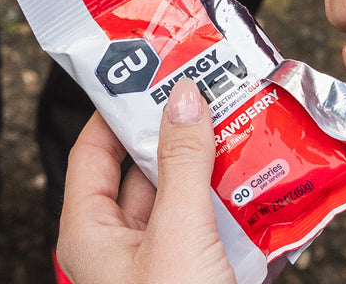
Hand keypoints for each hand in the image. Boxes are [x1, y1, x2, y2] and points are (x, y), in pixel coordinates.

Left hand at [57, 82, 236, 283]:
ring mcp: (154, 264)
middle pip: (141, 173)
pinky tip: (256, 187)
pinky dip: (230, 208)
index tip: (150, 79)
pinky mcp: (190, 276)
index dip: (118, 113)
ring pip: (179, 202)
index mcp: (88, 234)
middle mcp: (116, 248)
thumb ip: (182, 163)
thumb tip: (183, 100)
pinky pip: (206, 230)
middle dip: (177, 139)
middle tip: (208, 102)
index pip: (91, 153)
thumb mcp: (178, 230)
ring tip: (241, 137)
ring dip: (210, 174)